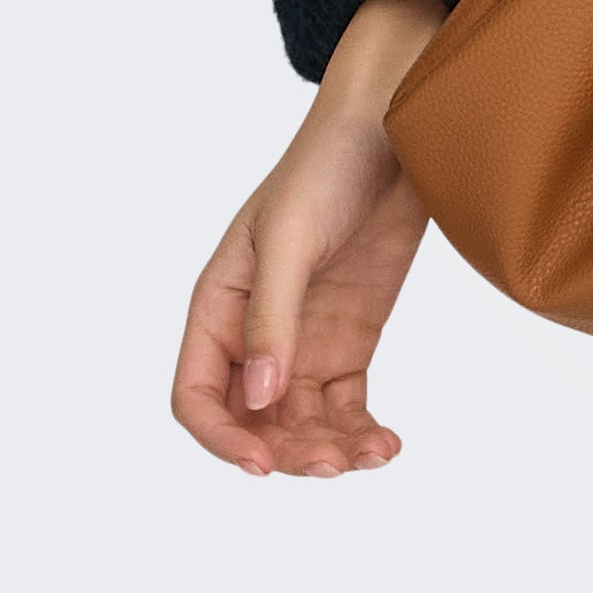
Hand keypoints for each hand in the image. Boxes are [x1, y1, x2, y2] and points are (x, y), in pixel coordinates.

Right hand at [170, 0, 446, 477]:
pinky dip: (362, 429)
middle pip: (254, 421)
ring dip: (329, 449)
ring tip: (372, 455)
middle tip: (334, 464)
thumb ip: (274, 318)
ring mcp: (305, 339)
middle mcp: (256, 332)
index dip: (222, 437)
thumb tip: (261, 397)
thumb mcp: (291, 239)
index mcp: (219, 306)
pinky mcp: (351, 339)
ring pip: (302, 422)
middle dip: (288, 451)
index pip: (198, 394)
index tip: (264, 464)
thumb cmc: (326, 167)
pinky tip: (388, 444)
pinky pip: (346, 403)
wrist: (394, 129)